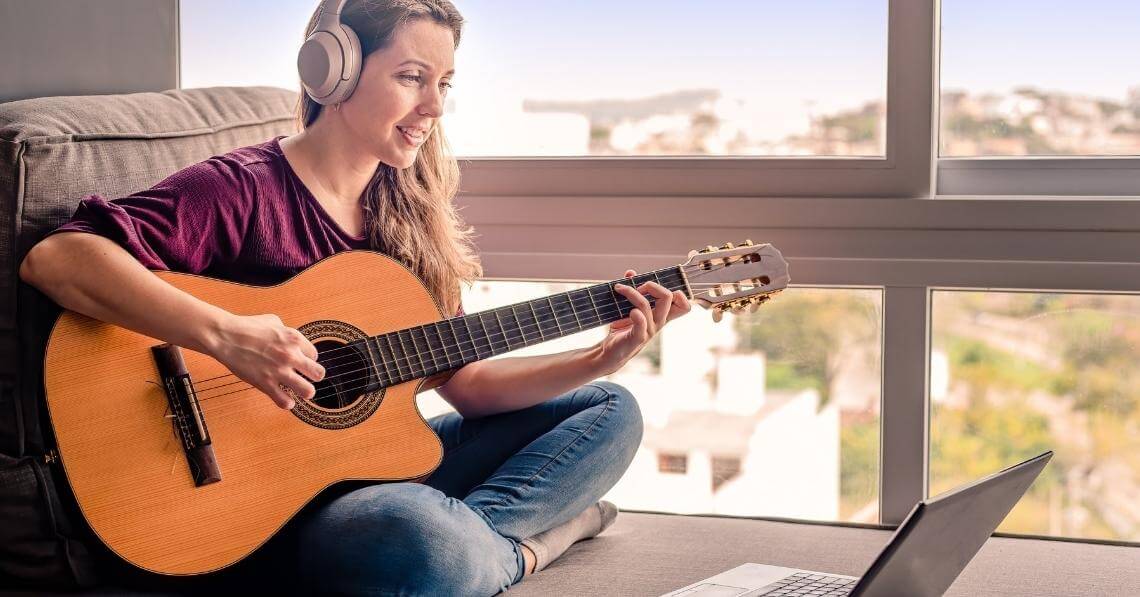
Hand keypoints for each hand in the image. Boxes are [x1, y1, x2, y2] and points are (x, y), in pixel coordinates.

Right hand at [204, 313, 324, 408]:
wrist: (225, 337)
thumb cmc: (247, 326)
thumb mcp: (273, 320)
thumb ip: (287, 331)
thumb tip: (292, 340)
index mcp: (294, 339)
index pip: (314, 355)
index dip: (307, 359)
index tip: (299, 361)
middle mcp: (290, 355)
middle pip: (318, 374)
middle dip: (314, 377)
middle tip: (305, 377)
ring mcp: (279, 371)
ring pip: (308, 391)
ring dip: (305, 392)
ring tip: (300, 391)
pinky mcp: (265, 383)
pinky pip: (285, 402)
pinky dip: (287, 403)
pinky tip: (285, 399)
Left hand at [594, 269, 691, 373]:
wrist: (610, 352)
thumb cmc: (623, 329)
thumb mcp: (629, 307)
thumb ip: (634, 290)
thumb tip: (631, 273)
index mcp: (661, 315)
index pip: (684, 305)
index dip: (678, 293)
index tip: (656, 289)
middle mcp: (658, 322)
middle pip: (669, 297)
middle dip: (652, 285)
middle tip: (636, 287)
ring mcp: (649, 330)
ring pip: (647, 305)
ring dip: (631, 293)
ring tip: (619, 289)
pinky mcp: (637, 337)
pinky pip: (641, 322)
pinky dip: (636, 314)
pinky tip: (628, 312)